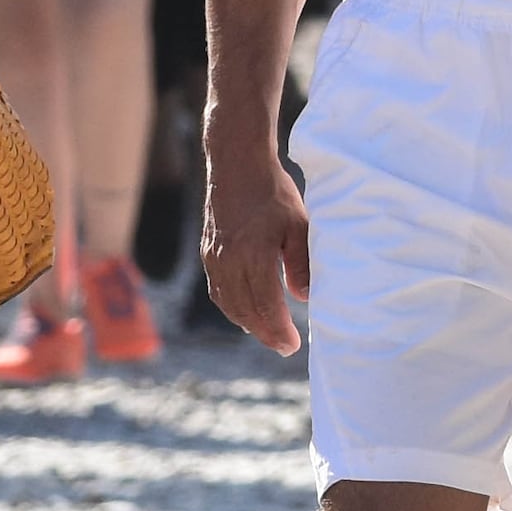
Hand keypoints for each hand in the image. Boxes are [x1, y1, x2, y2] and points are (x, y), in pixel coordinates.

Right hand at [199, 132, 311, 355]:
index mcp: (253, 255)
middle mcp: (228, 260)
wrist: (236, 164)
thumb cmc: (273, 192)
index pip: (266, 305)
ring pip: (228, 303)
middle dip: (265, 332)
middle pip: (245, 311)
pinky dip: (232, 306)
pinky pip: (218, 290)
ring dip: (248, 323)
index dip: (279, 330)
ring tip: (267, 333)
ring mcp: (214, 257)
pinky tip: (246, 311)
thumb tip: (304, 298)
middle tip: (284, 346)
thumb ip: (301, 263)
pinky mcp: (208, 252)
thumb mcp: (298, 224)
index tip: (292, 345)